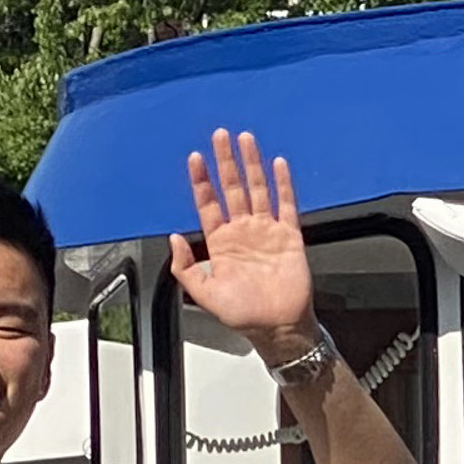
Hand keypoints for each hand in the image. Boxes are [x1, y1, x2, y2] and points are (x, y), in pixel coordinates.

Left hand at [175, 126, 327, 352]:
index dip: (201, 181)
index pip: (209, 204)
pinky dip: (283, 184)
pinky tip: (278, 165)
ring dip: (251, 164)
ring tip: (245, 140)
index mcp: (221, 243)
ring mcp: (267, 231)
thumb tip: (174, 239)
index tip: (195, 159)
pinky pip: (286, 205)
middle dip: (225, 162)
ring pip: (258, 189)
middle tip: (220, 136)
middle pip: (233, 188)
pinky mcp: (289, 237)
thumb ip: (186, 268)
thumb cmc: (243, 314)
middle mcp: (243, 232)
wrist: (277, 327)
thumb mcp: (202, 294)